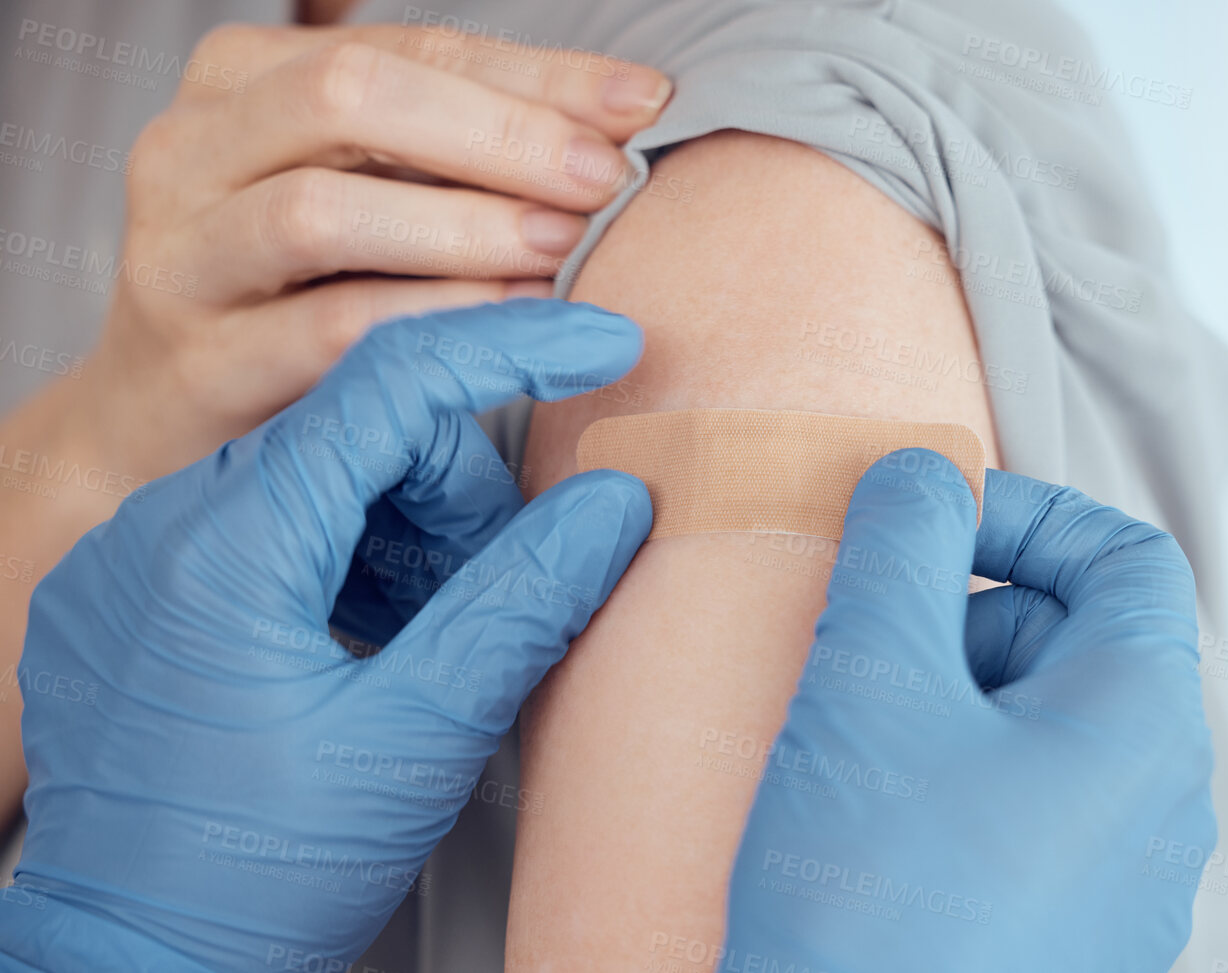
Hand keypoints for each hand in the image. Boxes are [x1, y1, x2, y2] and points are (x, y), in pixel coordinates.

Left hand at [0, 300, 651, 970]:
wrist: (136, 966)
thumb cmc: (263, 875)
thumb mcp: (422, 737)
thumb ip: (525, 602)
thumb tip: (619, 499)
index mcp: (227, 549)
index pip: (391, 382)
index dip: (516, 348)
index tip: (605, 343)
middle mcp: (158, 527)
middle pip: (359, 429)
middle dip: (456, 492)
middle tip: (493, 592)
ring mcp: (133, 557)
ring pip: (317, 473)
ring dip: (404, 530)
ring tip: (424, 636)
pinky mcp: (129, 593)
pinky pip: (263, 520)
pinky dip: (343, 558)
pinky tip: (368, 640)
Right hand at [87, 24, 671, 479]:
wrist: (162, 428)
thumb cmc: (299, 293)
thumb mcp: (371, 195)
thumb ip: (467, 151)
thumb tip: (633, 111)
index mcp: (242, 80)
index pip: (408, 48)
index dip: (533, 73)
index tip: (644, 104)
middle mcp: (190, 150)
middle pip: (348, 97)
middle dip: (498, 134)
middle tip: (605, 180)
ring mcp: (179, 258)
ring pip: (321, 213)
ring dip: (465, 227)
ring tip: (565, 243)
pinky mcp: (197, 365)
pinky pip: (326, 329)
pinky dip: (432, 318)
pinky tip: (516, 320)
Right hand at [719, 455, 1216, 972]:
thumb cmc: (881, 916)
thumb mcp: (872, 689)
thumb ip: (902, 550)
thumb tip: (921, 473)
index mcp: (1143, 722)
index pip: (1128, 557)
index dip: (1026, 515)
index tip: (924, 529)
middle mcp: (1159, 804)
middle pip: (1081, 644)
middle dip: (964, 620)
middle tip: (864, 653)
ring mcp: (1122, 886)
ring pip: (1044, 737)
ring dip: (948, 708)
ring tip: (855, 752)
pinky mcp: (1072, 944)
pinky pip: (1026, 821)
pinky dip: (952, 789)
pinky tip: (873, 830)